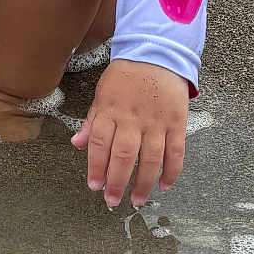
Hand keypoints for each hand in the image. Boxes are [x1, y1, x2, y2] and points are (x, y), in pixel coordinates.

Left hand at [71, 59, 187, 207]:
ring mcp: (156, 122)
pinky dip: (171, 172)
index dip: (95, 167)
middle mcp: (132, 119)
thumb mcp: (102, 93)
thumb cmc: (127, 75)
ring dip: (143, 184)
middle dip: (116, 183)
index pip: (99, 144)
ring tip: (137, 200)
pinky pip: (175, 152)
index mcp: (111, 111)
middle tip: (112, 201)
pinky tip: (164, 186)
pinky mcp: (176, 123)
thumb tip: (76, 144)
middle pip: (123, 156)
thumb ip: (91, 121)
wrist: (158, 52)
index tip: (94, 185)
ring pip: (149, 159)